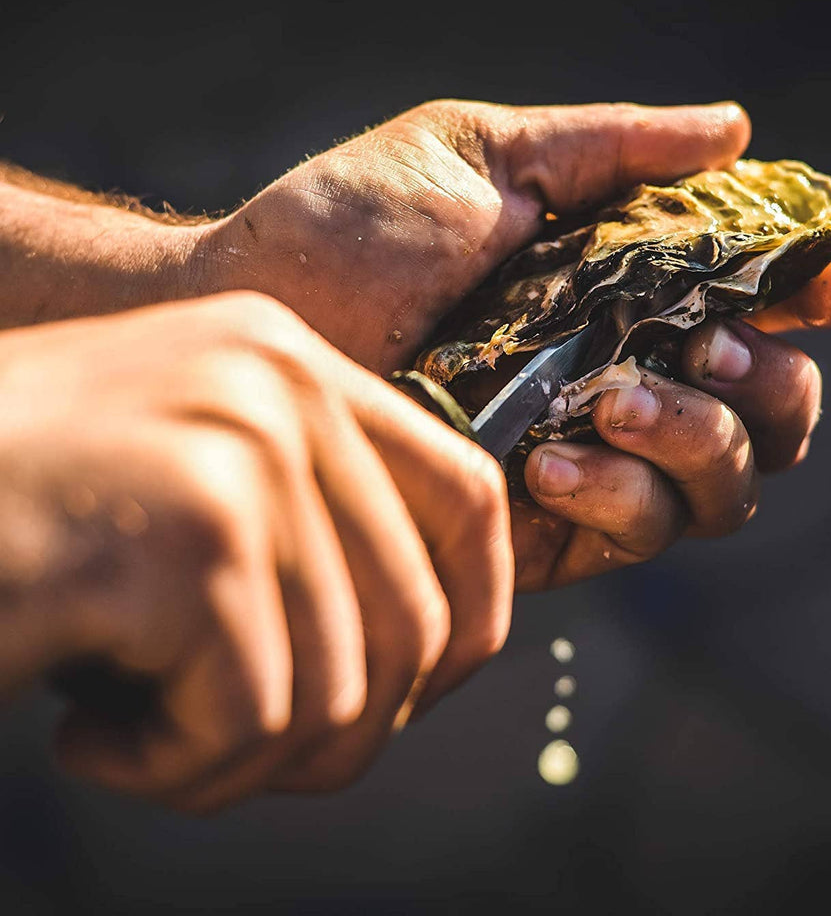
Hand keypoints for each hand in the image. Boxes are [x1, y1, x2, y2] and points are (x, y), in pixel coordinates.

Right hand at [0, 292, 512, 810]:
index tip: (426, 689)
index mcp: (292, 366)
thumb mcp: (187, 485)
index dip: (478, 610)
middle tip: (239, 755)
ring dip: (244, 759)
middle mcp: (280, 389)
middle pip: (418, 615)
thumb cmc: (19, 516)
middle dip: (349, 730)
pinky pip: (252, 720)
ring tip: (143, 737)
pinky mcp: (189, 538)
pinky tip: (89, 734)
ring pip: (340, 687)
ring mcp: (241, 453)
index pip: (467, 492)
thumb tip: (428, 645)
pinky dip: (176, 771)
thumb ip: (308, 531)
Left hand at [199, 99, 830, 586]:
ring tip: (611, 399)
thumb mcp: (486, 157)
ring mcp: (598, 455)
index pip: (763, 304)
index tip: (819, 290)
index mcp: (630, 285)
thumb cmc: (358, 226)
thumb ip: (613, 150)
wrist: (257, 317)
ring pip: (729, 487)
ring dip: (700, 442)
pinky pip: (643, 535)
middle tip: (706, 347)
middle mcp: (631, 371)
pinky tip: (549, 462)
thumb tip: (738, 130)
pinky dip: (624, 499)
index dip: (811, 298)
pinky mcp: (552, 529)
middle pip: (775, 411)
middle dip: (769, 385)